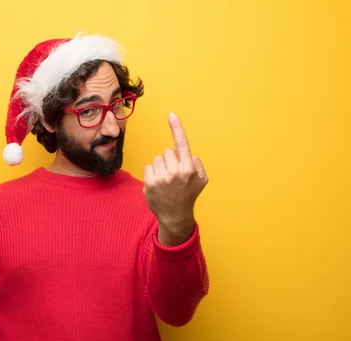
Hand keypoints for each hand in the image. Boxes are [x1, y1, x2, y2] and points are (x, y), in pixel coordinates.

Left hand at [143, 113, 207, 243]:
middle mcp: (175, 172)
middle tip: (174, 175)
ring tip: (166, 181)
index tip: (171, 115)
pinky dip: (152, 174)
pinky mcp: (149, 183)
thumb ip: (197, 164)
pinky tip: (158, 184)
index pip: (182, 143)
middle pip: (167, 152)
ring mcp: (161, 178)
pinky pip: (148, 167)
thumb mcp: (201, 181)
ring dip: (161, 167)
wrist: (175, 216)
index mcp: (189, 169)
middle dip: (171, 160)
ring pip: (157, 159)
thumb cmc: (188, 195)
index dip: (177, 127)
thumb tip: (190, 154)